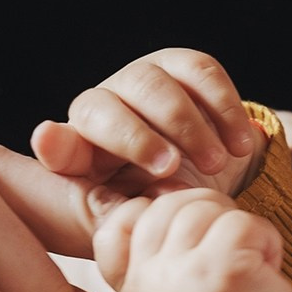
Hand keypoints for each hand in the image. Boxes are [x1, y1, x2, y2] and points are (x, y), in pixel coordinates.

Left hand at [33, 48, 262, 198]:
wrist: (200, 184)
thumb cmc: (160, 210)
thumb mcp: (140, 225)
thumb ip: (135, 217)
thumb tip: (157, 201)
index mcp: (82, 154)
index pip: (60, 146)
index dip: (55, 144)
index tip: (48, 143)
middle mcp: (105, 108)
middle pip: (108, 105)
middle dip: (140, 139)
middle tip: (173, 171)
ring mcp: (141, 81)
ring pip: (154, 83)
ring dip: (189, 125)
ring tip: (218, 164)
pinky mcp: (180, 67)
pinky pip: (201, 71)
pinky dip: (225, 107)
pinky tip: (242, 143)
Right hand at [93, 188, 291, 291]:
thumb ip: (157, 266)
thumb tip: (152, 199)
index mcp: (135, 291)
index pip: (115, 228)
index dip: (151, 212)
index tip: (190, 235)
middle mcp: (149, 280)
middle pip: (168, 206)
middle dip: (209, 210)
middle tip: (236, 242)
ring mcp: (182, 273)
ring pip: (206, 209)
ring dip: (243, 229)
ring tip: (255, 265)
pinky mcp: (222, 268)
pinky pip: (244, 223)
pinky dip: (268, 241)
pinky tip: (270, 271)